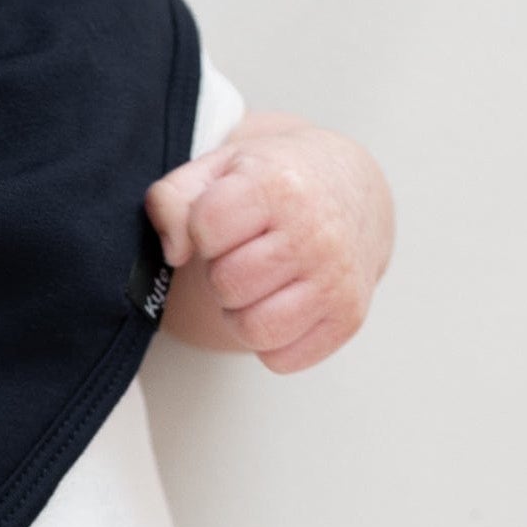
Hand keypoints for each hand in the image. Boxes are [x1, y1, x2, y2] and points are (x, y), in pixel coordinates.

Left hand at [146, 115, 393, 371]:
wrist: (353, 193)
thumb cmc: (278, 184)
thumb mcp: (219, 168)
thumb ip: (172, 199)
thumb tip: (175, 252)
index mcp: (279, 186)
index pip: (206, 227)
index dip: (203, 230)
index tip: (226, 222)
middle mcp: (315, 233)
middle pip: (227, 284)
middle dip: (223, 274)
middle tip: (245, 255)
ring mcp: (337, 279)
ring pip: (253, 329)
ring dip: (243, 313)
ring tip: (261, 282)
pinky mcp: (348, 318)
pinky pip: (281, 359)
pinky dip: (272, 340)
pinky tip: (284, 303)